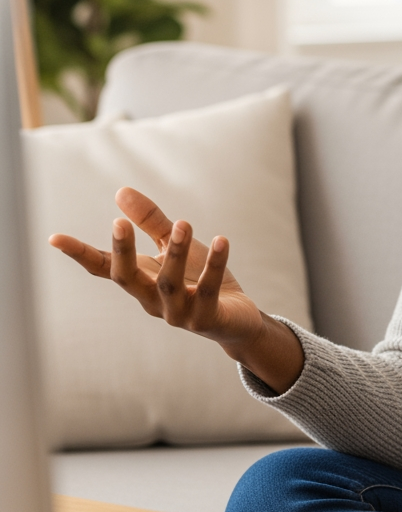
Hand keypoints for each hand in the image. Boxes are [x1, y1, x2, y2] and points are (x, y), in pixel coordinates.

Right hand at [49, 187, 303, 393]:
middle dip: (123, 252)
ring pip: (170, 283)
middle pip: (129, 278)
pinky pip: (209, 291)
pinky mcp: (207, 319)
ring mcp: (179, 313)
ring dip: (176, 253)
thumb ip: (151, 222)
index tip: (54, 237)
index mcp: (142, 282)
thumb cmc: (200, 279)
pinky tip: (222, 240)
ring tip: (183, 222)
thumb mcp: (175, 246)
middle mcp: (153, 300)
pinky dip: (215, 266)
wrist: (236, 320)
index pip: (105, 268)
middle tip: (117, 222)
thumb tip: (121, 191)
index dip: (80, 254)